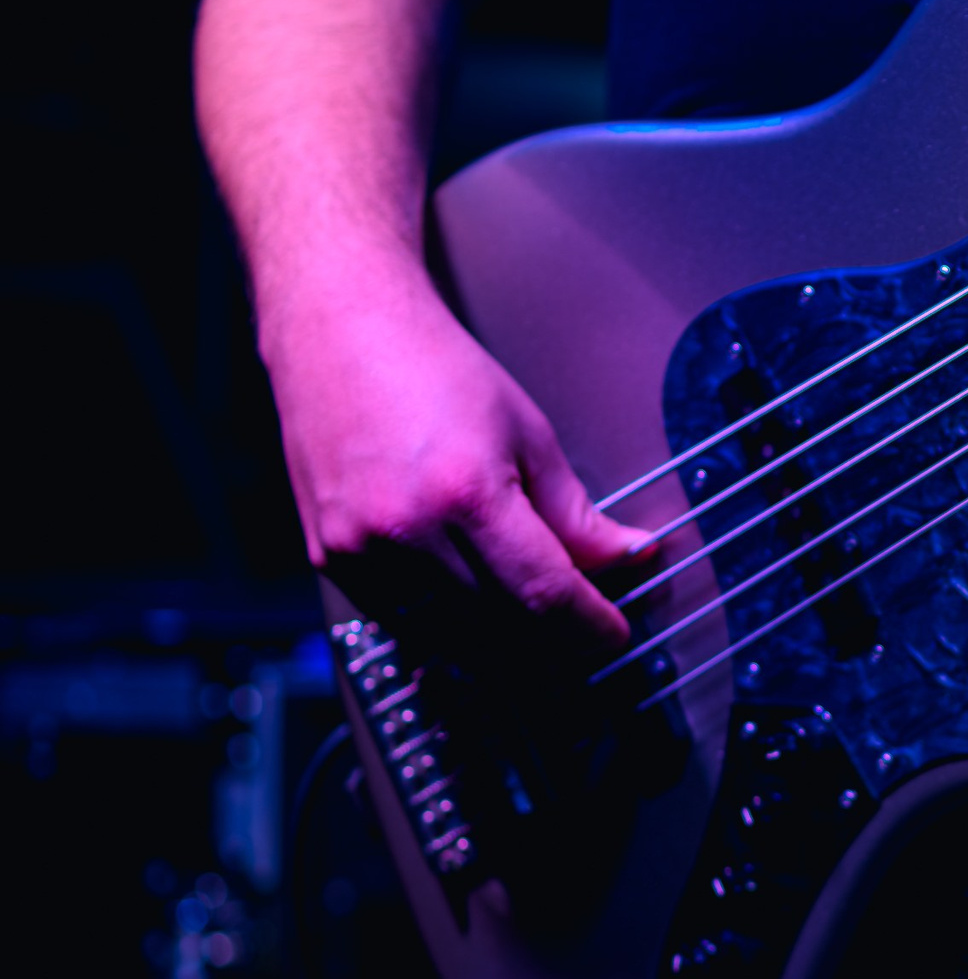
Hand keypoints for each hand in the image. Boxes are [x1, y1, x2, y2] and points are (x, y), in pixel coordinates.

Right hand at [261, 267, 651, 656]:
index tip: (615, 634)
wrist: (340, 333)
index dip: (588, 625)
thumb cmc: (435, 369)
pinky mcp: (329, 558)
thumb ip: (575, 513)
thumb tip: (626, 557)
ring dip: (501, 645)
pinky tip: (476, 614)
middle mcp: (404, 531)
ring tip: (537, 626)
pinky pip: (400, 622)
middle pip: (498, 627)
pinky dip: (446, 629)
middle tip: (585, 628)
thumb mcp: (529, 434)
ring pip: (448, 638)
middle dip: (554, 640)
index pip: (543, 593)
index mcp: (465, 495)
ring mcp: (359, 550)